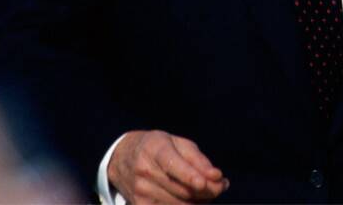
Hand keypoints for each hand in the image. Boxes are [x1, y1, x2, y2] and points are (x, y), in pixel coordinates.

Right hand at [109, 130, 227, 203]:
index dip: (190, 176)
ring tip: (206, 191)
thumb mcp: (178, 143)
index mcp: (155, 149)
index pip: (173, 164)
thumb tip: (217, 177)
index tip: (206, 182)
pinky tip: (193, 199)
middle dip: (207, 191)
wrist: (122, 158)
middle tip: (220, 185)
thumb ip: (198, 160)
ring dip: (199, 201)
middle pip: (181, 189)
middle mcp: (145, 171)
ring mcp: (140, 192)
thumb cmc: (157, 147)